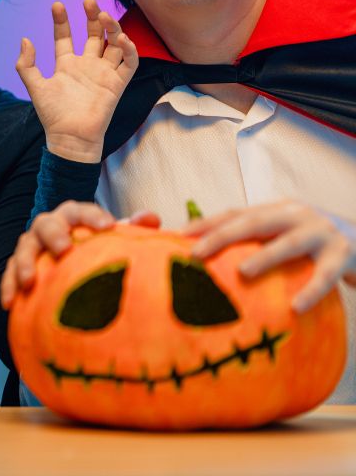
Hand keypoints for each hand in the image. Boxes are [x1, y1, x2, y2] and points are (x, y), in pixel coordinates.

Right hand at [0, 201, 159, 308]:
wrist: (72, 266)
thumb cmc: (99, 252)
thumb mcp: (117, 241)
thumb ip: (134, 229)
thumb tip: (150, 218)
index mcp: (74, 217)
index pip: (82, 211)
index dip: (93, 216)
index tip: (108, 227)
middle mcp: (50, 227)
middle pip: (46, 224)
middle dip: (54, 235)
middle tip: (63, 248)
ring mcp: (32, 246)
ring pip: (24, 247)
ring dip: (24, 262)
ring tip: (30, 282)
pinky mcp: (18, 267)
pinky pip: (8, 274)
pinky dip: (8, 286)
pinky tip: (10, 304)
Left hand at [16, 0, 138, 162]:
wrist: (70, 136)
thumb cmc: (53, 114)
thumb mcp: (35, 86)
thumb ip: (26, 65)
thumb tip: (25, 39)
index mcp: (66, 64)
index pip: (65, 37)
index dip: (62, 21)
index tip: (57, 5)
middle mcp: (87, 65)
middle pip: (94, 34)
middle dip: (92, 17)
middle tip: (89, 1)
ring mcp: (103, 73)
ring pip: (113, 43)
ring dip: (113, 27)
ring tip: (105, 15)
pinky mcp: (117, 83)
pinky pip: (129, 63)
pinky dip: (129, 50)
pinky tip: (122, 39)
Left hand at [188, 201, 355, 312]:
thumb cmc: (314, 243)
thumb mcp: (283, 233)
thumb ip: (254, 241)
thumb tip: (207, 259)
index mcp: (277, 210)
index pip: (235, 213)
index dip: (207, 223)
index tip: (178, 236)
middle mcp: (296, 215)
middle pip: (255, 222)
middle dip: (223, 235)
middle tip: (196, 252)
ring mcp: (321, 232)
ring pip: (289, 243)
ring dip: (265, 257)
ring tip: (243, 271)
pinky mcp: (344, 254)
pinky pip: (326, 275)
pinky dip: (311, 291)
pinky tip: (296, 307)